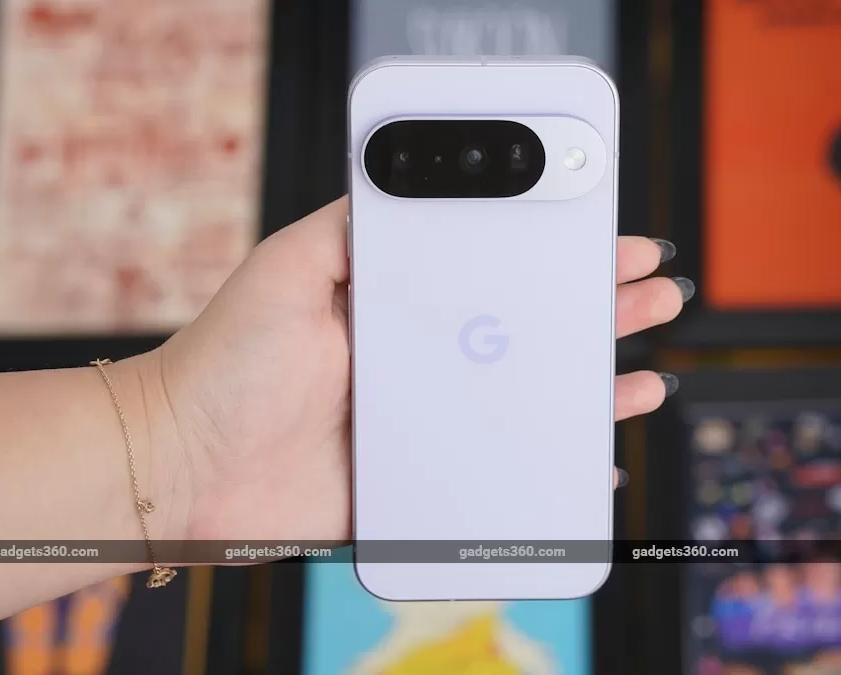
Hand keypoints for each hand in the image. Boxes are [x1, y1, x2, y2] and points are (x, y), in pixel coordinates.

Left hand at [131, 197, 691, 545]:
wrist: (183, 463)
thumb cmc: (225, 362)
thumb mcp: (288, 267)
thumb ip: (350, 226)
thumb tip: (407, 178)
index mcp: (405, 310)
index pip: (502, 275)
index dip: (561, 260)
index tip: (613, 244)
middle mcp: (427, 364)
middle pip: (532, 337)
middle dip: (601, 316)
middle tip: (657, 295)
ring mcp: (429, 424)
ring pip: (530, 404)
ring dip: (595, 391)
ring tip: (646, 378)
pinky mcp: (421, 483)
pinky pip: (504, 474)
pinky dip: (553, 471)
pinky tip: (593, 462)